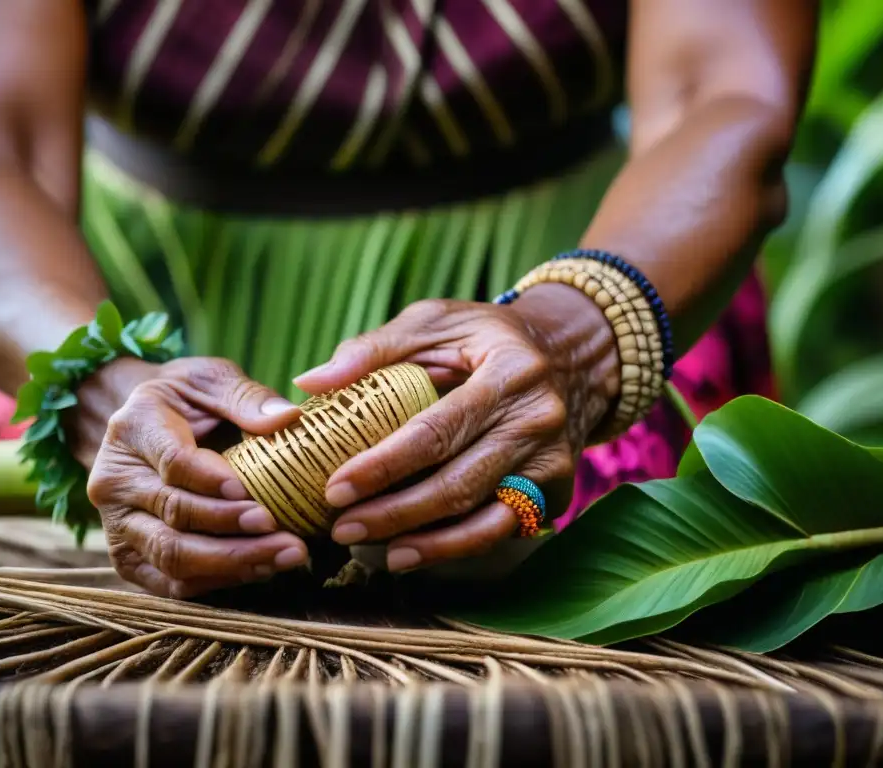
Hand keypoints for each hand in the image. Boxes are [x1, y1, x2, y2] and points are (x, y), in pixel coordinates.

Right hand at [82, 358, 309, 597]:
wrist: (143, 426)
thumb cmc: (185, 400)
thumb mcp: (211, 380)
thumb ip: (246, 398)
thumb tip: (287, 419)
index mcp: (133, 427)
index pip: (173, 463)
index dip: (214, 482)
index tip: (254, 494)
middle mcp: (114, 480)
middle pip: (173, 515)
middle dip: (234, 530)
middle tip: (286, 536)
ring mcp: (116, 523)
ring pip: (170, 555)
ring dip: (231, 563)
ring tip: (284, 556)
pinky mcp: (127, 557)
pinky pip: (169, 582)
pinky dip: (217, 582)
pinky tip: (261, 570)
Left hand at [294, 284, 619, 571]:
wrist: (572, 357)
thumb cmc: (486, 337)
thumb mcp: (436, 322)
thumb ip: (373, 348)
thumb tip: (310, 383)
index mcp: (510, 371)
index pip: (437, 429)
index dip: (384, 465)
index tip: (335, 487)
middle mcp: (538, 421)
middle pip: (459, 483)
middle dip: (394, 513)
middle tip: (340, 527)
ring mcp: (553, 462)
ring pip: (484, 518)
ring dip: (425, 543)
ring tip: (374, 553)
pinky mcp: (556, 492)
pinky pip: (501, 529)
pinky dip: (456, 546)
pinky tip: (412, 552)